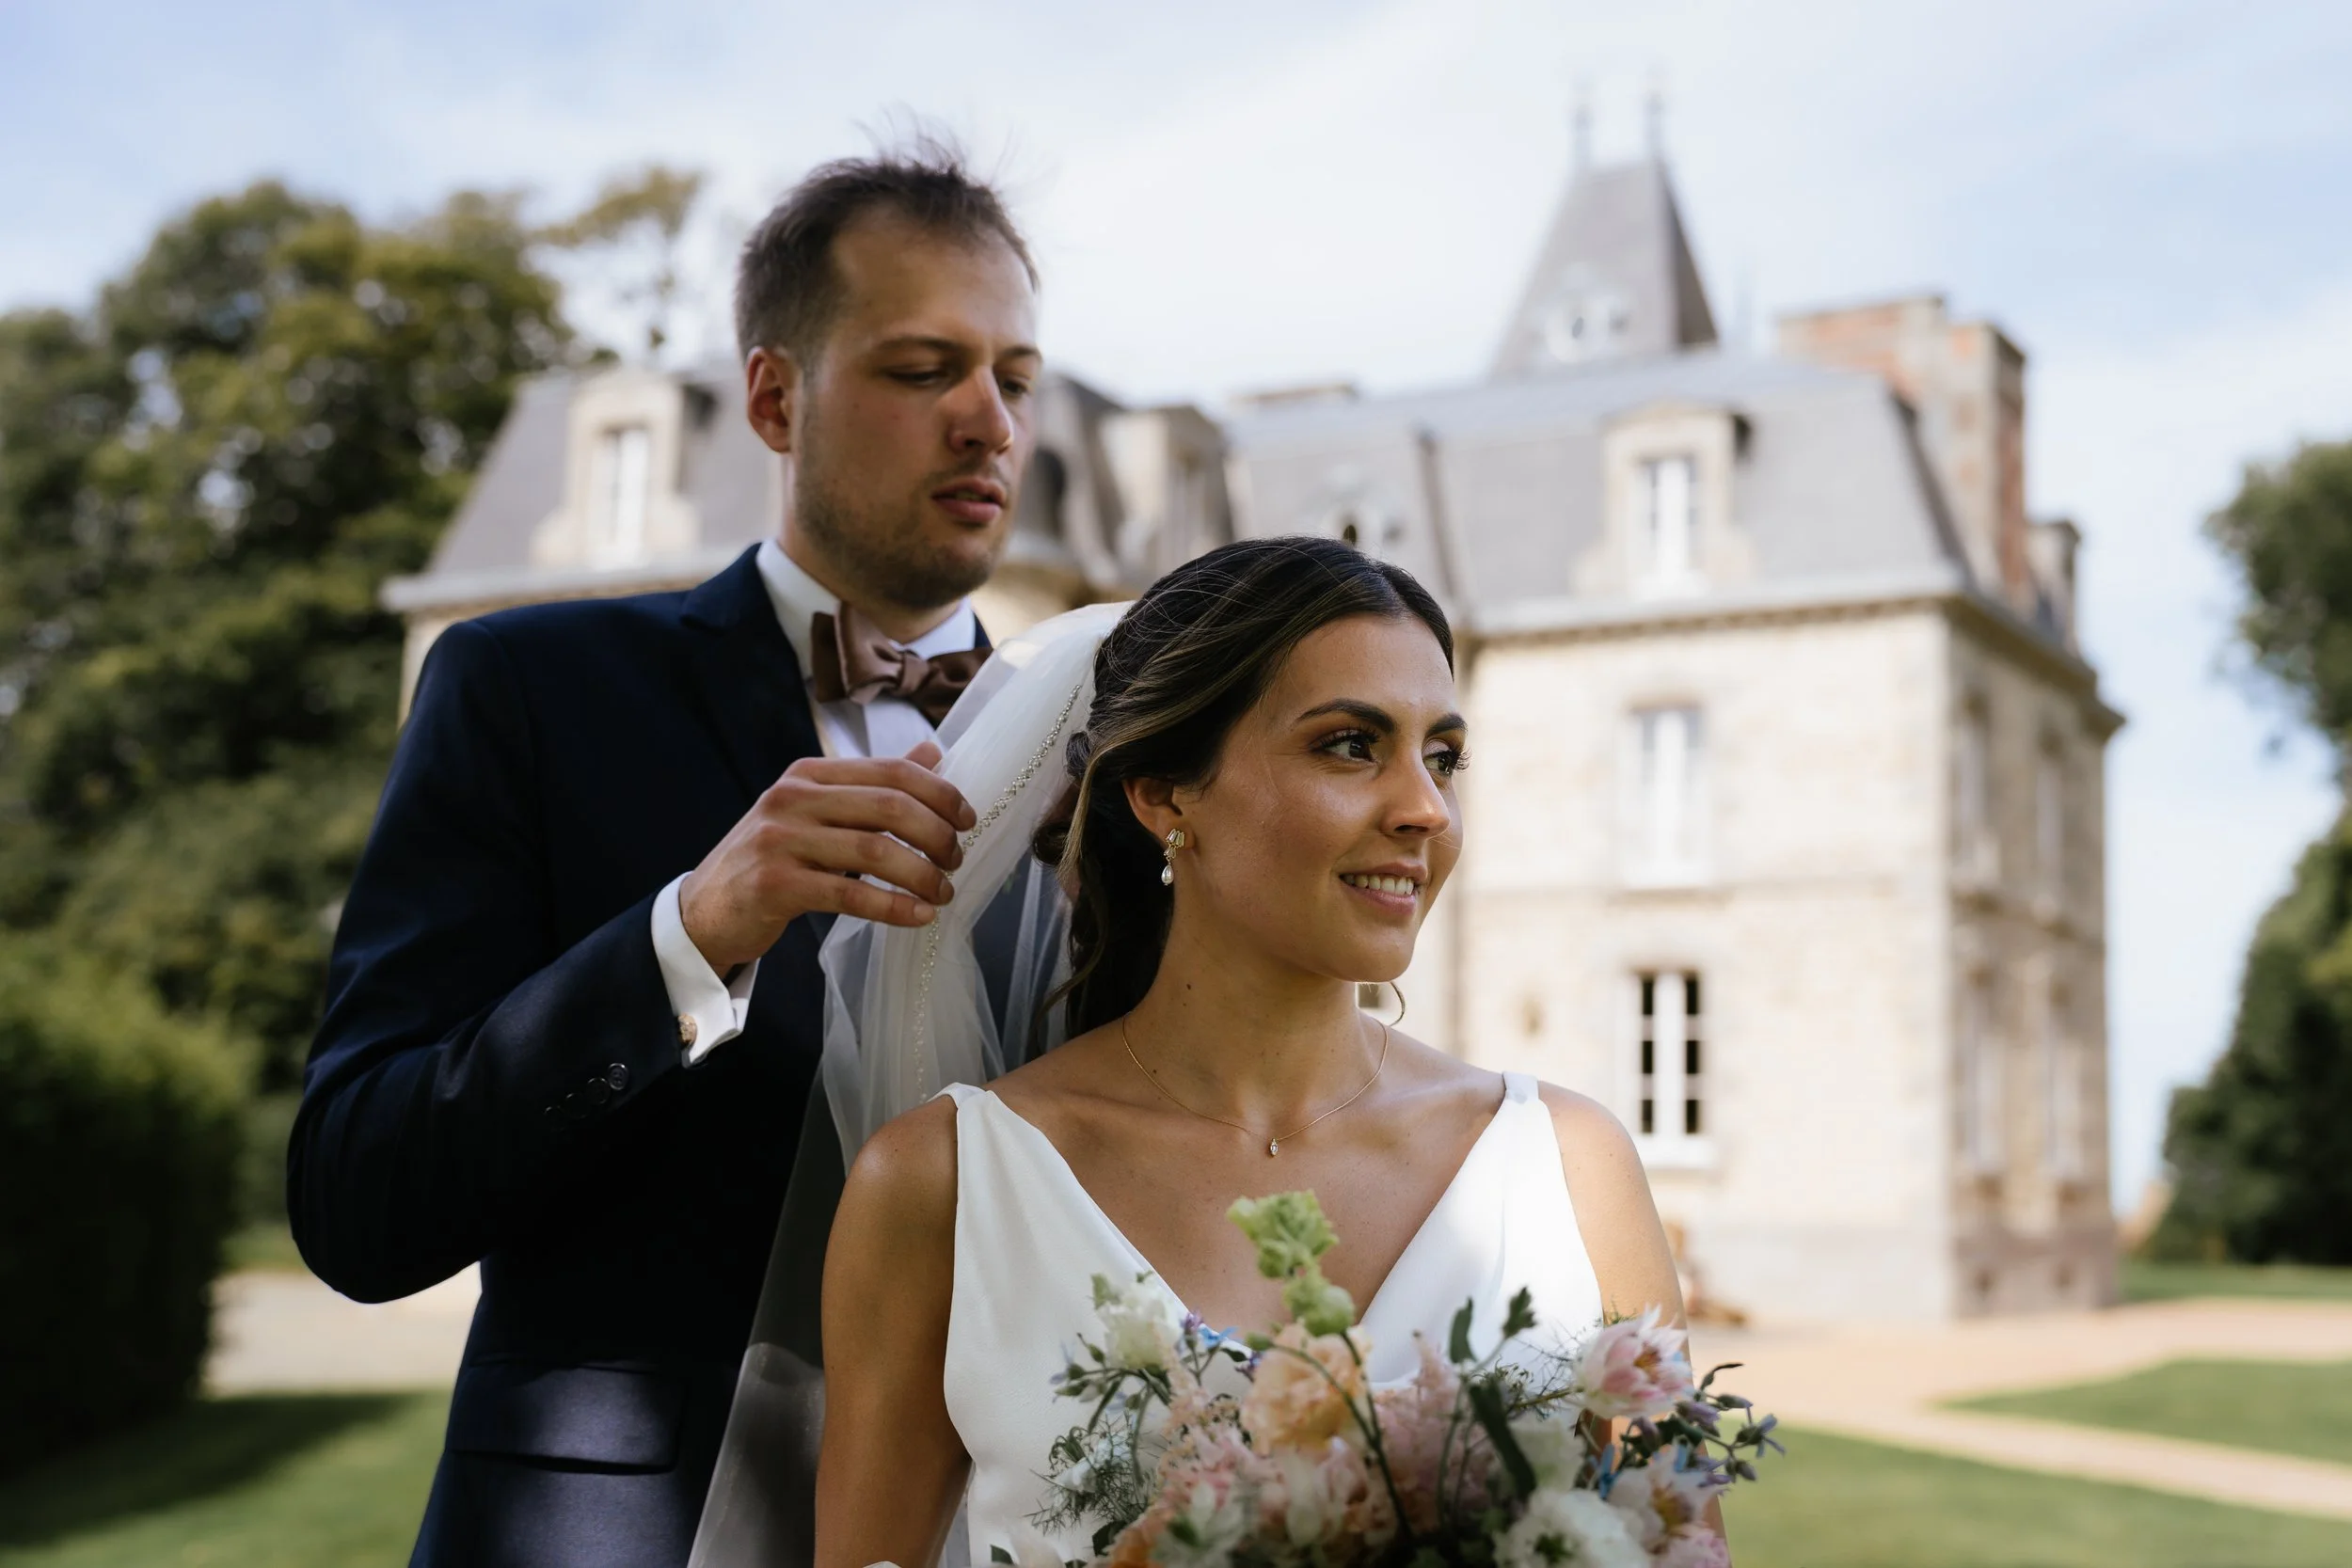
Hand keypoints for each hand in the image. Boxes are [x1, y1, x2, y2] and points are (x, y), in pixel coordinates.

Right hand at [678, 739, 974, 970]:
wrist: (704, 909)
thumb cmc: (772, 861)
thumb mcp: (817, 814)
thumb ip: (872, 786)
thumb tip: (932, 753)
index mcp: (809, 774)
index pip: (890, 771)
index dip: (939, 793)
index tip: (967, 820)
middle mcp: (793, 797)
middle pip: (890, 806)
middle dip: (937, 835)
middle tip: (957, 861)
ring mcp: (780, 839)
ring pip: (875, 850)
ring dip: (921, 874)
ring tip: (942, 893)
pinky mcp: (775, 883)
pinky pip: (850, 893)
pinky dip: (893, 906)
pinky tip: (918, 916)